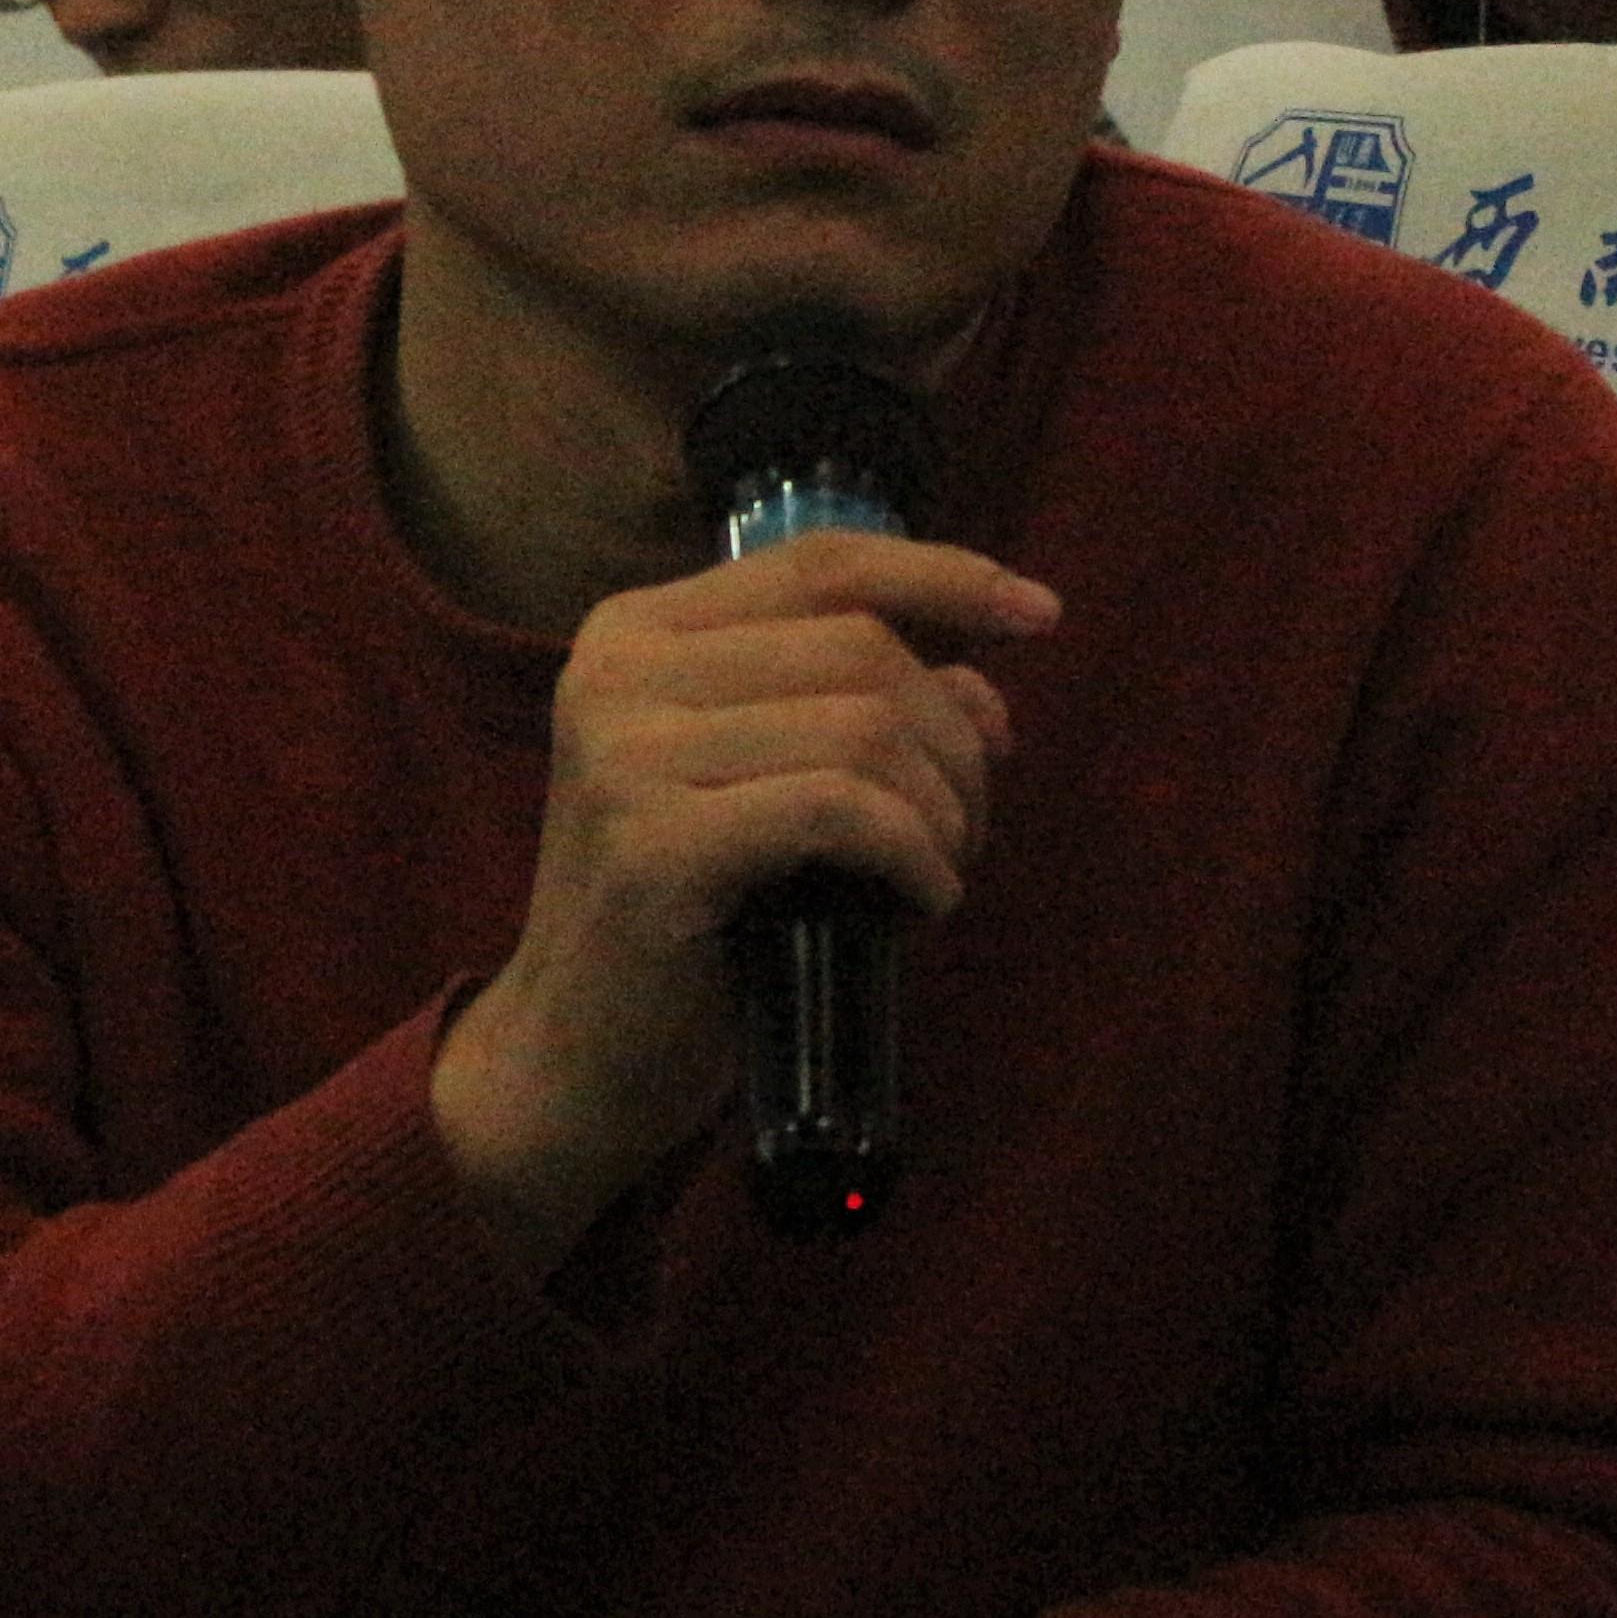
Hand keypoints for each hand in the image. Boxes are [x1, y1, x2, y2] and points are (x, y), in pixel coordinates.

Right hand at [432, 533, 1040, 1273]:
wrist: (576, 1056)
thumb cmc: (692, 918)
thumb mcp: (768, 784)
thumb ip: (859, 710)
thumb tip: (984, 687)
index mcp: (636, 631)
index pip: (820, 561)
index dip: (944, 576)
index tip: (1040, 615)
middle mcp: (618, 672)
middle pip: (860, 646)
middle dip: (953, 736)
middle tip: (970, 826)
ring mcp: (625, 756)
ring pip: (862, 726)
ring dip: (942, 808)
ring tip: (939, 872)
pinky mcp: (655, 847)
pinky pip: (840, 810)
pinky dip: (913, 855)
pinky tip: (921, 904)